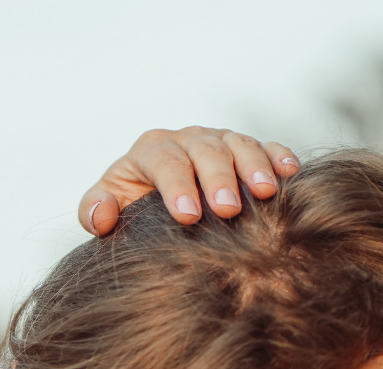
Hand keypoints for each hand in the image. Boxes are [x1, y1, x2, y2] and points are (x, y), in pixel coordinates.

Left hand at [81, 127, 299, 234]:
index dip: (176, 185)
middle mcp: (187, 139)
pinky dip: (277, 156)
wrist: (155, 205)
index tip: (187, 216)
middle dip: (217, 178)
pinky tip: (289, 173)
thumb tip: (102, 215)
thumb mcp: (107, 207)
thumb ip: (93, 210)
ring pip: (238, 144)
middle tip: (227, 209)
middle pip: (205, 150)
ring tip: (265, 192)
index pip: (164, 160)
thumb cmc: (130, 207)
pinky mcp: (245, 151)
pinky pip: (265, 147)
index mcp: (151, 150)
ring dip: (254, 166)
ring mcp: (219, 142)